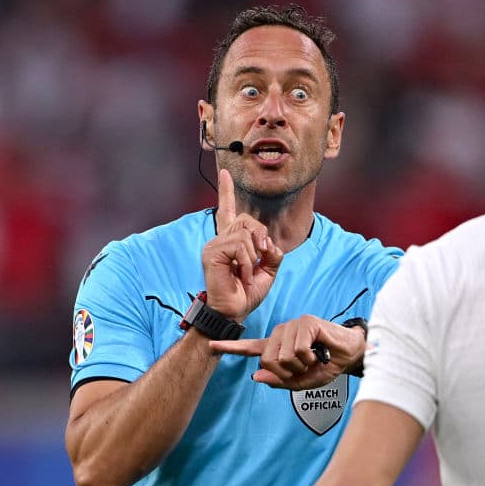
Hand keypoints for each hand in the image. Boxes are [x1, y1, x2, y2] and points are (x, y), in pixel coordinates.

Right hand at [201, 169, 283, 320]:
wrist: (233, 312)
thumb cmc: (246, 293)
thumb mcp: (268, 271)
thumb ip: (272, 253)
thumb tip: (268, 243)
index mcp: (231, 241)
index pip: (228, 211)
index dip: (226, 192)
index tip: (225, 173)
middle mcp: (220, 239)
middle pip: (247, 220)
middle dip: (261, 237)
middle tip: (262, 257)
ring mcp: (214, 244)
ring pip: (246, 234)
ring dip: (254, 256)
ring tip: (248, 273)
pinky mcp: (212, 252)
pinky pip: (240, 247)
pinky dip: (248, 263)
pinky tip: (242, 275)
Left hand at [210, 315, 366, 389]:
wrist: (351, 354)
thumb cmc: (328, 365)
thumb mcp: (303, 381)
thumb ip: (280, 381)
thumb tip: (256, 376)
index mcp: (278, 346)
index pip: (251, 347)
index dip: (231, 347)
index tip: (211, 344)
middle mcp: (282, 333)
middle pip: (267, 360)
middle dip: (287, 372)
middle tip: (305, 368)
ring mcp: (292, 326)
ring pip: (282, 356)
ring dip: (301, 365)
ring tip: (314, 357)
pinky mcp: (305, 323)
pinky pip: (297, 349)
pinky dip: (310, 357)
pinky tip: (319, 351)